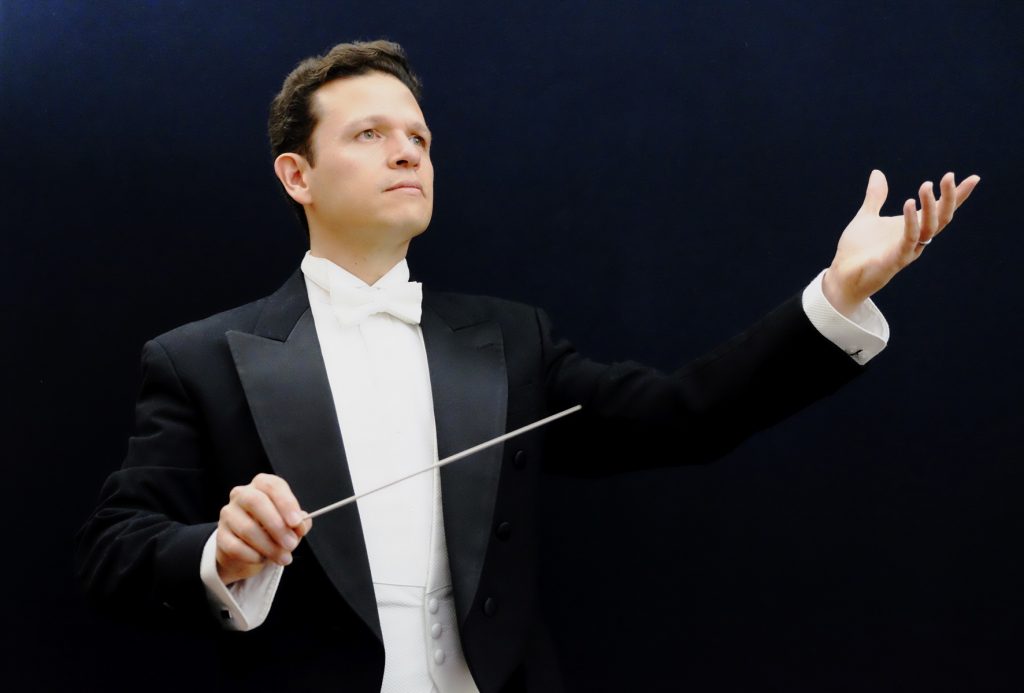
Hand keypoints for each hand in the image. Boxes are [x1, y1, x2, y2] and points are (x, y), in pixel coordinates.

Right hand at [216, 473, 311, 585]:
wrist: (247, 551)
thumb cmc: (272, 530)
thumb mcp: (290, 525)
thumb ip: (299, 524)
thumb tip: (301, 526)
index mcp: (262, 485)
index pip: (272, 485)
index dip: (286, 503)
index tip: (296, 522)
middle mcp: (242, 495)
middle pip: (256, 502)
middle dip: (277, 526)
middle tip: (291, 544)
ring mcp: (228, 514)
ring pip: (247, 528)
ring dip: (269, 546)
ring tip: (283, 558)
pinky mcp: (220, 536)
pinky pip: (236, 547)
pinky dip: (253, 556)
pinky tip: (262, 559)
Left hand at [822, 169, 979, 316]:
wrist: (842, 275)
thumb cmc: (857, 250)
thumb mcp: (866, 216)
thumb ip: (875, 196)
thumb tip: (877, 173)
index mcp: (912, 227)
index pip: (940, 209)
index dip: (956, 195)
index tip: (973, 178)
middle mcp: (916, 238)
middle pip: (942, 217)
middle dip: (949, 197)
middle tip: (949, 176)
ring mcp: (908, 249)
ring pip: (930, 227)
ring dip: (930, 206)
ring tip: (926, 185)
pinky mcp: (897, 258)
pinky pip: (909, 238)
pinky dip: (910, 221)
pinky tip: (908, 202)